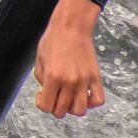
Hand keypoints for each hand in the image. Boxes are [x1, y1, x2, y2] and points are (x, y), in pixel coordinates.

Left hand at [34, 0, 104, 118]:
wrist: (71, 26)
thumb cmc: (54, 39)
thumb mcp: (39, 60)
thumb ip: (41, 80)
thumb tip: (47, 93)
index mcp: (52, 77)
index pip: (46, 106)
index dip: (41, 103)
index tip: (41, 95)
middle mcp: (69, 81)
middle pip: (62, 111)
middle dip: (55, 106)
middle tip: (54, 95)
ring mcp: (84, 80)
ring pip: (80, 110)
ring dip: (72, 108)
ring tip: (69, 98)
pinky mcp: (95, 77)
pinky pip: (98, 100)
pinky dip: (91, 103)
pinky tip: (83, 95)